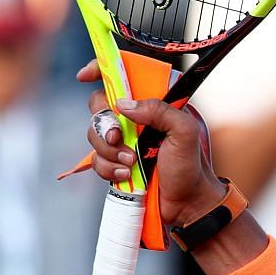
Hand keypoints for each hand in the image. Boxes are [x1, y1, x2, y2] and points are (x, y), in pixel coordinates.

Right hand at [78, 60, 225, 229]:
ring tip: (132, 163)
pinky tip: (127, 176)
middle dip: (104, 124)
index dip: (101, 70)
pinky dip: (109, 169)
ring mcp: (123, 141)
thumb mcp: (184, 132)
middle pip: (99, 106)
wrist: (186, 203)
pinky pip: (96, 160)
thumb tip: (123, 104)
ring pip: (94, 135)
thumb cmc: (190, 167)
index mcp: (153, 105)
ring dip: (110, 151)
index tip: (85, 76)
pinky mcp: (115, 162)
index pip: (124, 77)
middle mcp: (135, 120)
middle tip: (119, 138)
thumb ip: (159, 111)